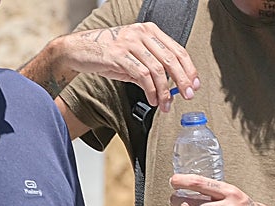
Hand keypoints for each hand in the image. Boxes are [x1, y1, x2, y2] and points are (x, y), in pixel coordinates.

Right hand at [59, 23, 198, 110]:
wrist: (79, 50)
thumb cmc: (109, 54)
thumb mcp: (136, 57)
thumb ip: (155, 69)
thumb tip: (175, 88)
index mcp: (149, 31)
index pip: (177, 50)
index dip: (189, 69)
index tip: (195, 85)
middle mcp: (140, 33)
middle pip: (171, 59)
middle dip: (182, 81)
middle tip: (187, 96)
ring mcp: (129, 43)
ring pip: (157, 70)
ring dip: (164, 91)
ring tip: (165, 104)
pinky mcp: (118, 55)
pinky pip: (142, 75)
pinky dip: (151, 91)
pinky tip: (153, 100)